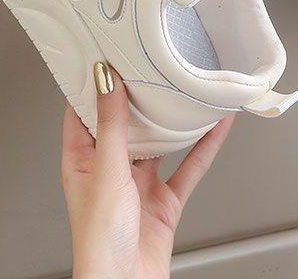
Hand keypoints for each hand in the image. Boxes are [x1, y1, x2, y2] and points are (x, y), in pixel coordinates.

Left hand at [61, 62, 234, 278]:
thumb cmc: (99, 244)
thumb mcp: (105, 172)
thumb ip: (111, 125)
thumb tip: (105, 81)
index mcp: (81, 160)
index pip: (82, 110)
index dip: (93, 82)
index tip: (105, 53)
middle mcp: (109, 169)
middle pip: (125, 122)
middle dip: (138, 95)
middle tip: (150, 63)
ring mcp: (138, 185)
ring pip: (160, 142)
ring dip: (174, 120)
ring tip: (185, 90)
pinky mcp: (164, 201)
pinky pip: (188, 167)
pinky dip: (205, 146)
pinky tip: (216, 128)